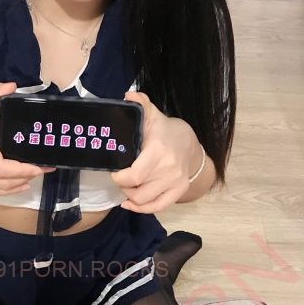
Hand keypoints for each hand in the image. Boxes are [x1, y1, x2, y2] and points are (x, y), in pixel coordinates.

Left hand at [110, 91, 199, 213]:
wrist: (190, 142)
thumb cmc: (164, 130)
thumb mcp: (152, 115)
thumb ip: (140, 103)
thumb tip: (128, 95)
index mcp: (158, 151)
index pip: (133, 176)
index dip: (118, 177)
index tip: (113, 169)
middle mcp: (168, 169)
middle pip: (136, 192)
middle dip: (122, 186)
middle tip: (119, 176)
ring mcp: (175, 182)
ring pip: (144, 201)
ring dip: (130, 197)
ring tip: (127, 186)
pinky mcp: (179, 191)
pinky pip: (158, 207)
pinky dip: (142, 209)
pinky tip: (130, 203)